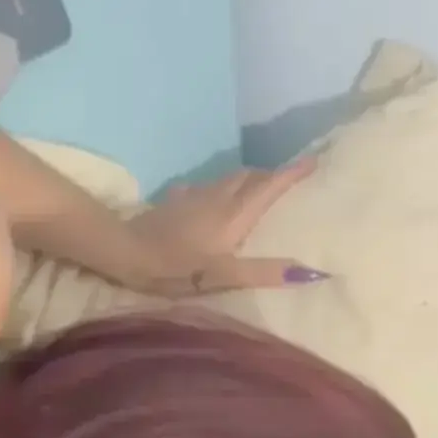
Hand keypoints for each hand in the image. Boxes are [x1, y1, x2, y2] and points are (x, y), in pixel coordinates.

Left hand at [124, 159, 323, 297]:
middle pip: (250, 177)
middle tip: (285, 184)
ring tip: (254, 192)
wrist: (122, 251)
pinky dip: (216, 190)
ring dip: (244, 181)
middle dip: (270, 176)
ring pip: (226, 179)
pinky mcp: (172, 201)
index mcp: (235, 213)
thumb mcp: (221, 276)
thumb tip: (313, 272)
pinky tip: (209, 201)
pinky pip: (202, 188)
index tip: (315, 160)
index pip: (270, 186)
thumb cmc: (173, 267)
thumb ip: (264, 272)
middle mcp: (217, 197)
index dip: (293, 173)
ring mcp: (192, 196)